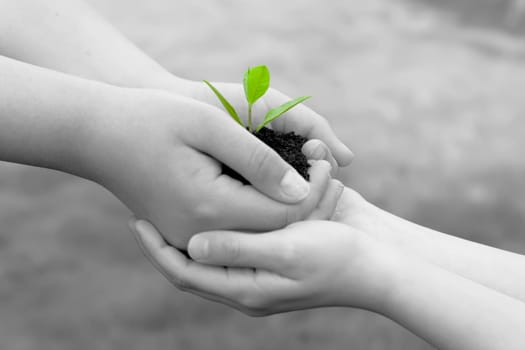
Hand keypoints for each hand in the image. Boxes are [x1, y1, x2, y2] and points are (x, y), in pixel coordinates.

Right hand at [83, 88, 336, 247]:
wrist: (99, 136)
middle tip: (323, 166)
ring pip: (258, 235)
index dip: (314, 189)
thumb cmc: (152, 119)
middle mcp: (202, 234)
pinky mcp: (186, 234)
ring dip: (286, 208)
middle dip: (307, 202)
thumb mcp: (210, 126)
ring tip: (304, 174)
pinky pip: (236, 232)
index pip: (285, 214)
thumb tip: (301, 189)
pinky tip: (271, 187)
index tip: (327, 159)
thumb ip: (259, 160)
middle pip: (275, 232)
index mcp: (211, 206)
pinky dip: (261, 213)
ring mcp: (191, 239)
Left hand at [130, 216, 394, 315]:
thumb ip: (238, 250)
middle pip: (192, 260)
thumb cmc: (337, 258)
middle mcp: (246, 278)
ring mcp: (259, 260)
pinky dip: (218, 214)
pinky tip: (208, 191)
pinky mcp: (273, 242)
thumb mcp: (286, 253)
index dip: (156, 249)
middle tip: (144, 203)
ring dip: (191, 222)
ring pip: (212, 244)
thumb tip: (190, 246)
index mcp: (244, 289)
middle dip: (167, 234)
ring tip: (168, 194)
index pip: (184, 273)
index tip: (135, 220)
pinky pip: (235, 231)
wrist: (378, 258)